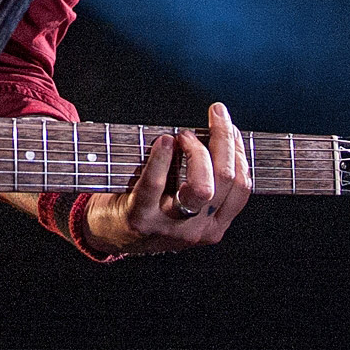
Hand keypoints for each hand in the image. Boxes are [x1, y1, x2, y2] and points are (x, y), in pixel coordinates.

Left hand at [82, 102, 251, 254]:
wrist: (108, 232)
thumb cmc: (150, 204)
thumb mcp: (185, 201)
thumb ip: (204, 177)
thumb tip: (221, 132)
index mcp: (214, 224)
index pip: (242, 186)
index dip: (239, 151)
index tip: (230, 126)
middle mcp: (198, 230)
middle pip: (227, 180)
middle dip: (223, 140)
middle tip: (214, 117)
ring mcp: (170, 227)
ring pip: (202, 187)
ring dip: (197, 151)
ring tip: (183, 136)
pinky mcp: (141, 219)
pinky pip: (155, 186)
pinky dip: (161, 158)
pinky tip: (164, 141)